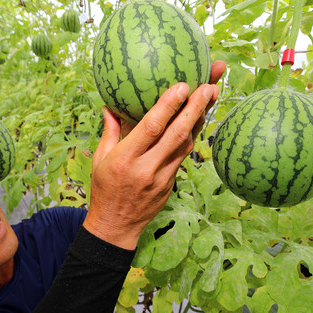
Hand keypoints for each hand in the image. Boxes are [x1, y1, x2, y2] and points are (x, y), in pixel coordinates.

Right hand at [84, 60, 225, 249]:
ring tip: (212, 95)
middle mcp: (147, 168)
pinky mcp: (171, 185)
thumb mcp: (100, 159)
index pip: (151, 128)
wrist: (116, 227)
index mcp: (126, 159)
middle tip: (210, 85)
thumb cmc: (105, 190)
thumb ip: (109, 132)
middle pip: (177, 134)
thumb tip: (109, 106)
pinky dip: (192, 136)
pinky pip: (184, 156)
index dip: (169, 106)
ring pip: (187, 145)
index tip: (182, 85)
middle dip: (196, 108)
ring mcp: (162, 178)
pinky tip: (199, 119)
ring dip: (200, 119)